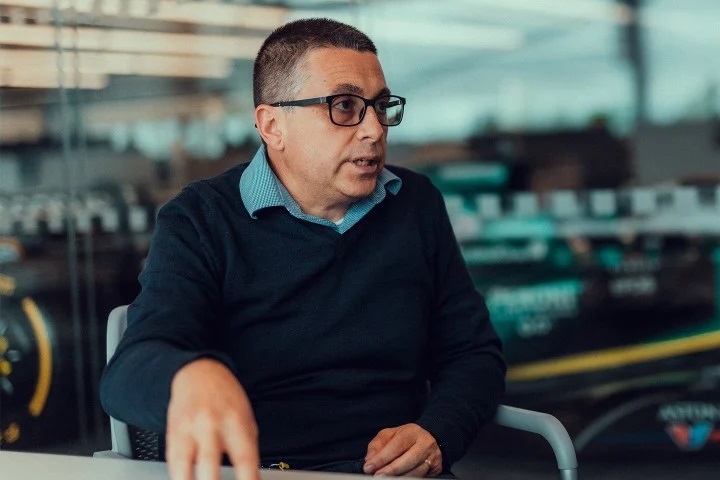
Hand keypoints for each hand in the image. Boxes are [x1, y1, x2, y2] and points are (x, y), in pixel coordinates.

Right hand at [166, 358, 259, 479]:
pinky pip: (173, 462)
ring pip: (185, 465)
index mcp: (235, 421)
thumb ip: (247, 447)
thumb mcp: (246, 417)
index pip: (244, 457)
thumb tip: (251, 477)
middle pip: (210, 462)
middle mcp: (211, 424)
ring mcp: (189, 430)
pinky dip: (179, 477)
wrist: (199, 374)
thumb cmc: (226, 398)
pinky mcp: (172, 434)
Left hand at [363, 423, 442, 476]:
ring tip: (385, 479)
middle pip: (408, 459)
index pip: (396, 445)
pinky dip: (408, 479)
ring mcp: (432, 456)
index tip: (369, 466)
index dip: (382, 458)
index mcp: (412, 432)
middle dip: (390, 470)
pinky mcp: (436, 468)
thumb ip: (377, 445)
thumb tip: (370, 459)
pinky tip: (398, 479)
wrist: (428, 438)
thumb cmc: (406, 438)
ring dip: (399, 478)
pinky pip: (421, 477)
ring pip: (416, 472)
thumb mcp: (389, 435)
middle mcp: (425, 443)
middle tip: (377, 476)